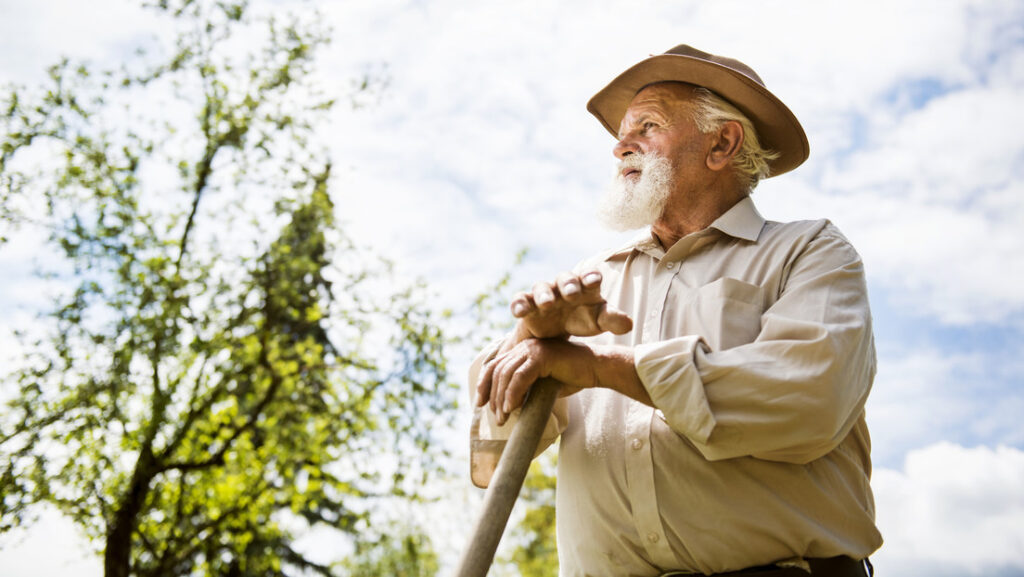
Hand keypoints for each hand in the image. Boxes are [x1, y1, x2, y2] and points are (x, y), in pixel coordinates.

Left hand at [476, 338, 594, 425]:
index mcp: (523, 350)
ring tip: (504, 418)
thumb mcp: (543, 383)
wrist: (597, 368)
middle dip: (493, 396)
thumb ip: (526, 388)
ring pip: (506, 375)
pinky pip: (520, 377)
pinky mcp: (542, 356)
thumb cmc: (573, 377)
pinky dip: (513, 394)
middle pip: (497, 371)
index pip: (495, 366)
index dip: (484, 384)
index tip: (480, 404)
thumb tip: (508, 408)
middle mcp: (525, 346)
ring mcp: (533, 349)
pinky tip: (513, 408)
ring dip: (502, 399)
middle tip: (497, 418)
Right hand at [508, 270, 632, 343]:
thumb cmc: (582, 319)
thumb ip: (613, 320)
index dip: (591, 277)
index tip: (594, 281)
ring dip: (544, 294)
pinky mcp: (527, 305)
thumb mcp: (598, 321)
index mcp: (585, 286)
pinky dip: (518, 304)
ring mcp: (544, 294)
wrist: (555, 332)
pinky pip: (520, 300)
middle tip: (571, 293)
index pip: (589, 276)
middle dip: (568, 284)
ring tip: (547, 304)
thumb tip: (629, 324)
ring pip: (541, 288)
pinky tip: (518, 311)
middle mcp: (563, 286)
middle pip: (565, 278)